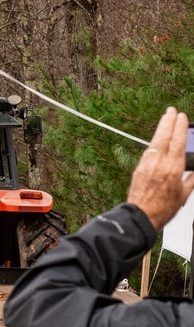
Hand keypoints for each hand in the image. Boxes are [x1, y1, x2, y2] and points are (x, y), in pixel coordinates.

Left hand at [126, 108, 193, 229]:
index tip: (182, 117)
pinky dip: (154, 141)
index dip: (180, 127)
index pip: (178, 142)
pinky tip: (156, 137)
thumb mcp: (184, 194)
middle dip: (168, 121)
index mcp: (173, 169)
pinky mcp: (139, 168)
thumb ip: (192, 178)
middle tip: (171, 110)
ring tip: (165, 118)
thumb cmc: (163, 208)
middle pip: (164, 137)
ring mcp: (147, 164)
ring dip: (160, 128)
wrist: (141, 216)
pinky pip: (148, 150)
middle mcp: (159, 163)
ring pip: (155, 141)